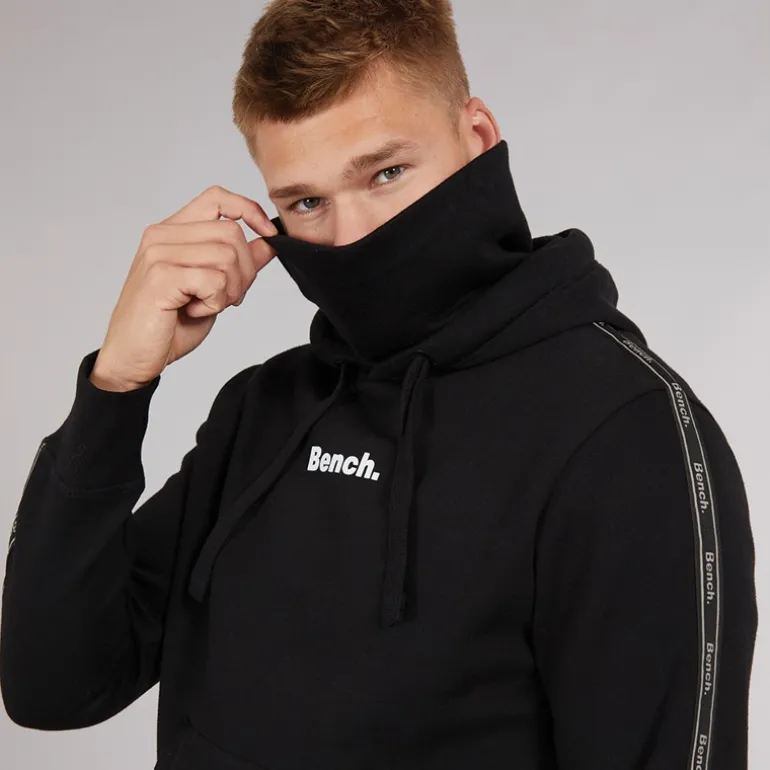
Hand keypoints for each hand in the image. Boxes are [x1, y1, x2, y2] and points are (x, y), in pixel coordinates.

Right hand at [89, 185, 277, 390]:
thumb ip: (239, 263)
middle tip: (226, 298)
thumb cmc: (169, 325)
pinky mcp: (161, 276)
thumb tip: (269, 242)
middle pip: (232, 233)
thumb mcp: (214, 289)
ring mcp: (158, 253)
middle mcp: (162, 235)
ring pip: (227, 257)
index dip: (249, 211)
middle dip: (245, 271)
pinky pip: (215, 280)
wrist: (134, 357)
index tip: (269, 234)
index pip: (217, 198)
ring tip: (206, 305)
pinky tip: (193, 311)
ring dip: (229, 290)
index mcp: (173, 232)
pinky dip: (215, 303)